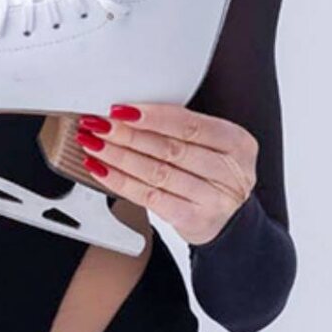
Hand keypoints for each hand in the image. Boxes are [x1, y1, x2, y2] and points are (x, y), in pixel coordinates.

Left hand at [74, 102, 257, 245]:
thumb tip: (127, 111)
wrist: (229, 222)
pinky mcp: (194, 220)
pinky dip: (121, 182)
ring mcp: (214, 199)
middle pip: (170, 148)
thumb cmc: (212, 173)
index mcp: (237, 143)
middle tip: (99, 125)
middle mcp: (230, 172)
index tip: (121, 110)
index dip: (152, 116)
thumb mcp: (212, 144)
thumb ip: (180, 127)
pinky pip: (150, 197)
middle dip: (128, 135)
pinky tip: (102, 170)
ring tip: (94, 145)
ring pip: (157, 173)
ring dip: (119, 157)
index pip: (189, 124)